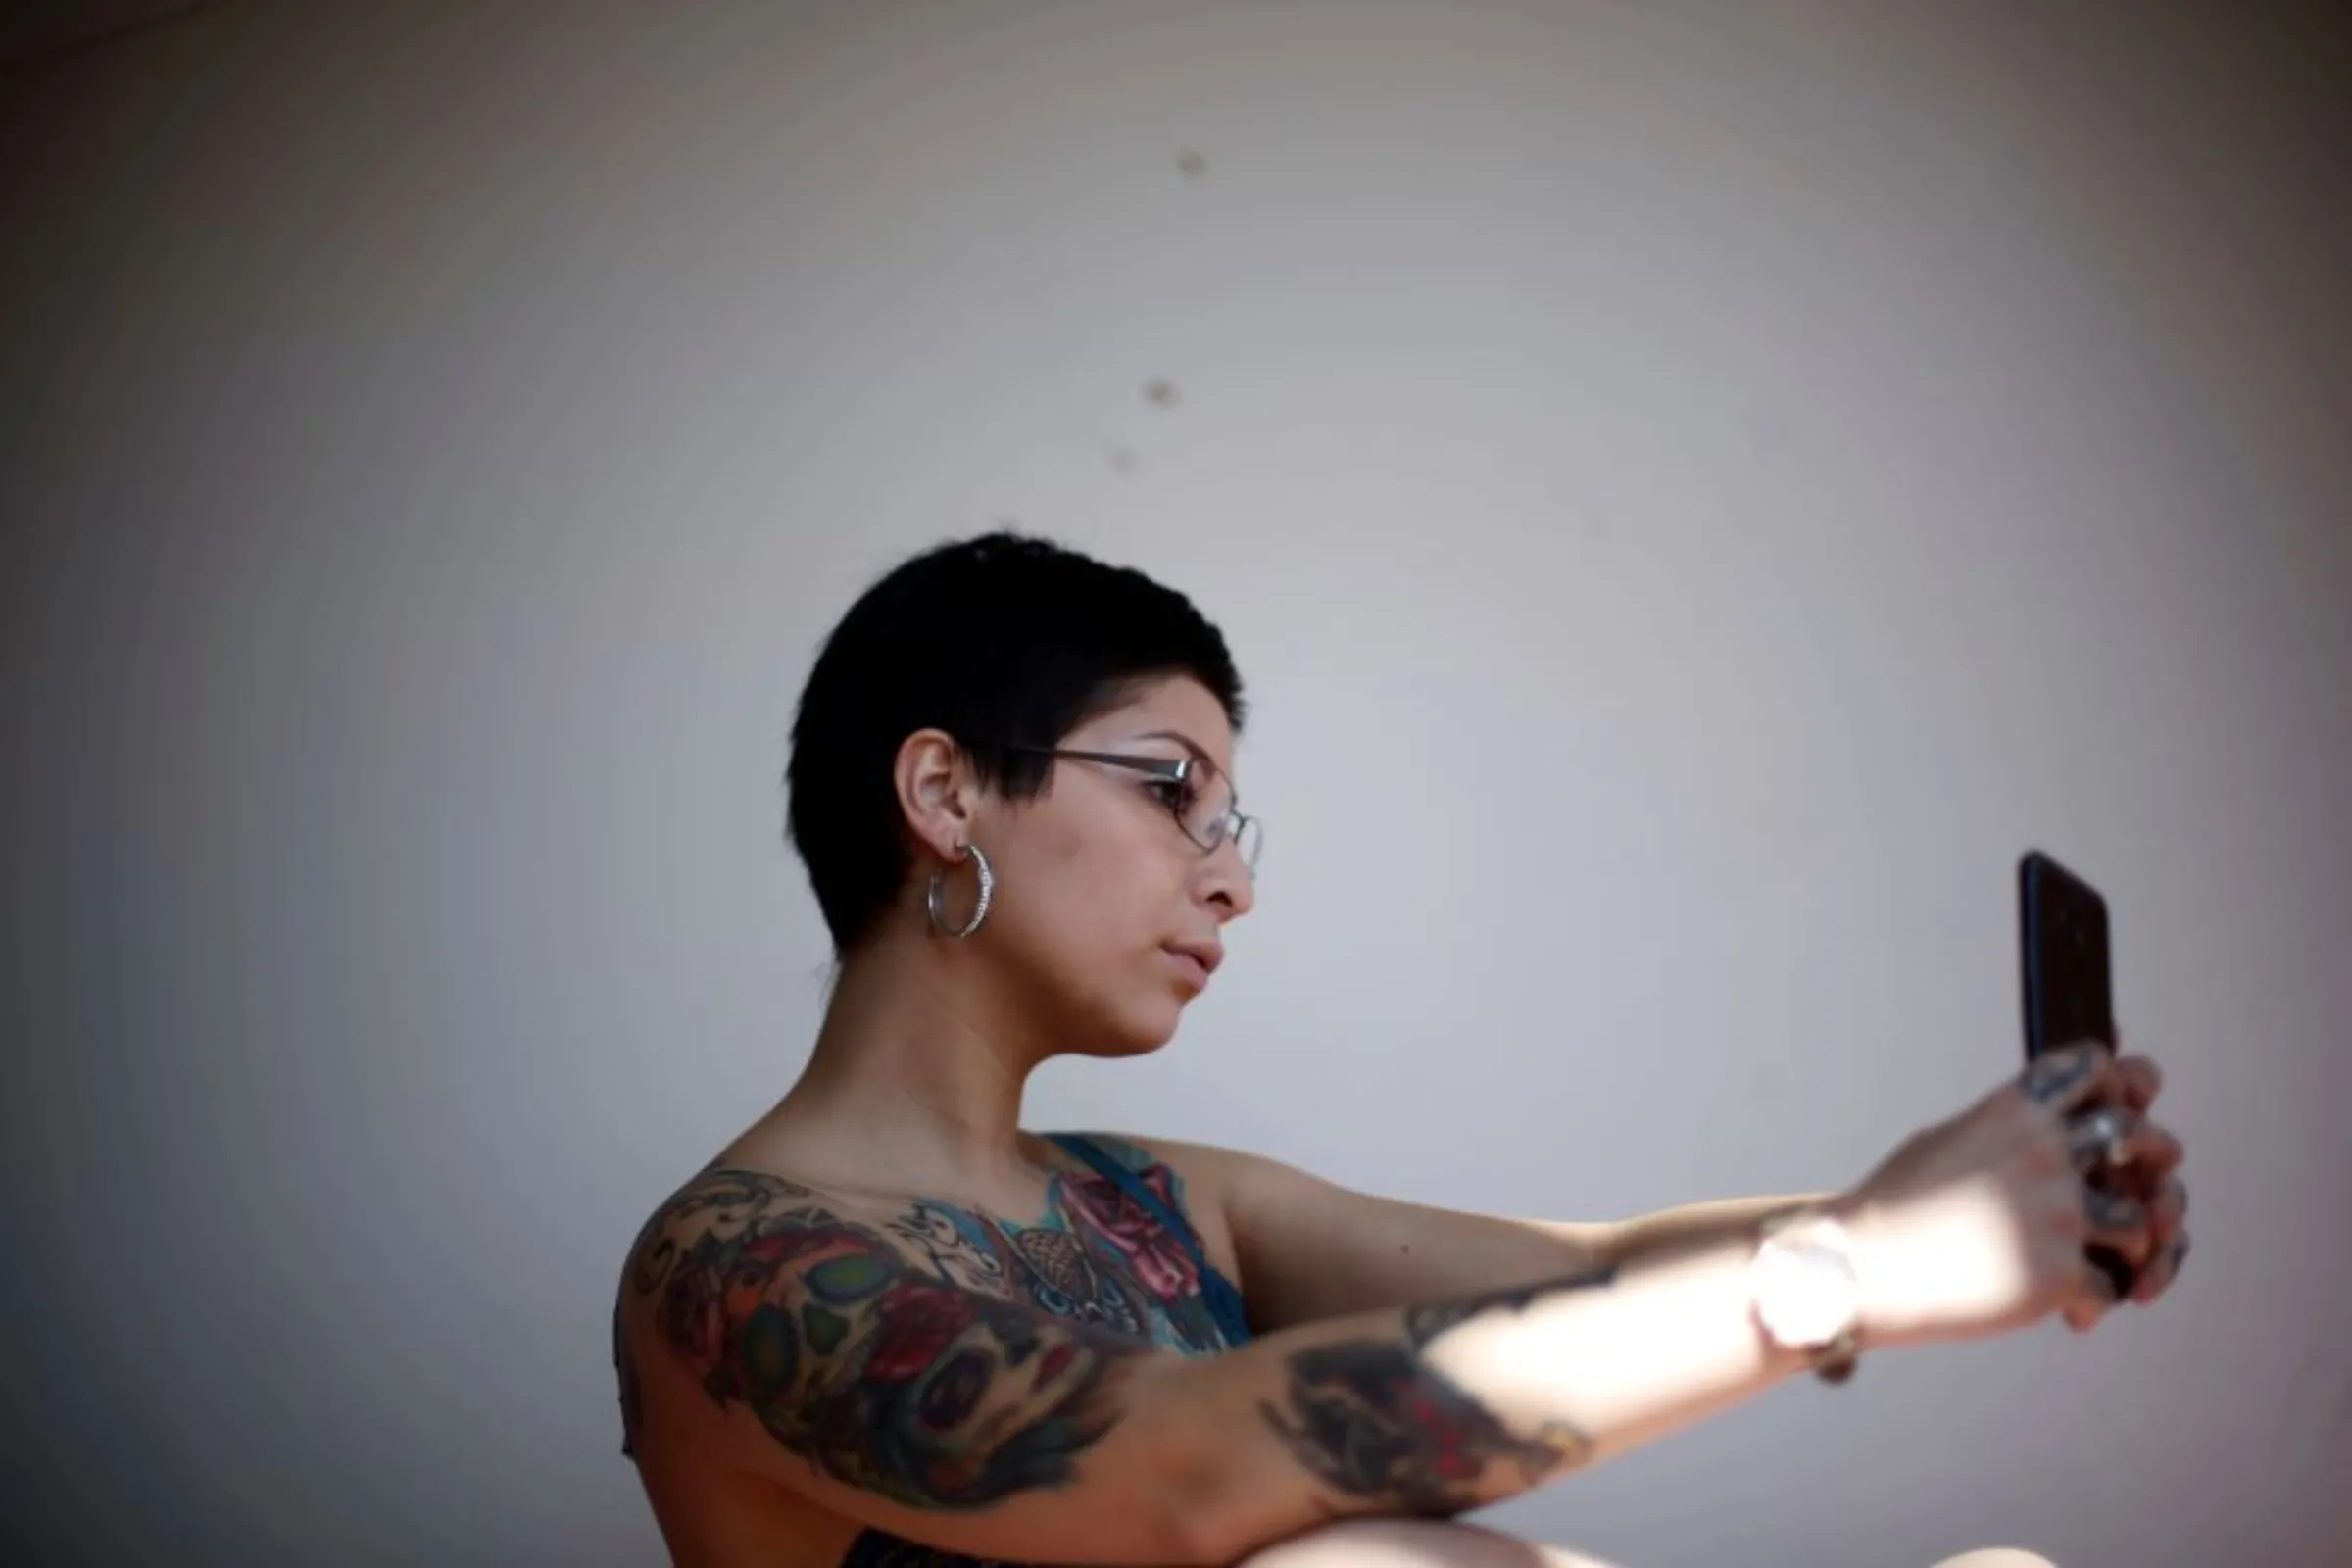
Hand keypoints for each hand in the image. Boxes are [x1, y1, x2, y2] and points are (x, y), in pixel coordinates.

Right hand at [1827, 1041, 2188, 1350]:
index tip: (2120, 1098)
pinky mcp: (2059, 1272)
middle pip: (2137, 1133)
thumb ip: (2009, 1125)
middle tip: (2150, 1172)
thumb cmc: (1897, 1204)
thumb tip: (2050, 1109)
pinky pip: (2110, 1287)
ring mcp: (2057, 1213)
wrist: (1861, 1267)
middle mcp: (2044, 1152)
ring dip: (2131, 1239)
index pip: (2094, 1066)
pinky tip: (2069, 1309)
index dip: (2119, 1079)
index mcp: (2014, 1110)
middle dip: (2154, 1152)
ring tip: (2109, 1255)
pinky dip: (2092, 1302)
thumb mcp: (1950, 1139)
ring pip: (2141, 1217)